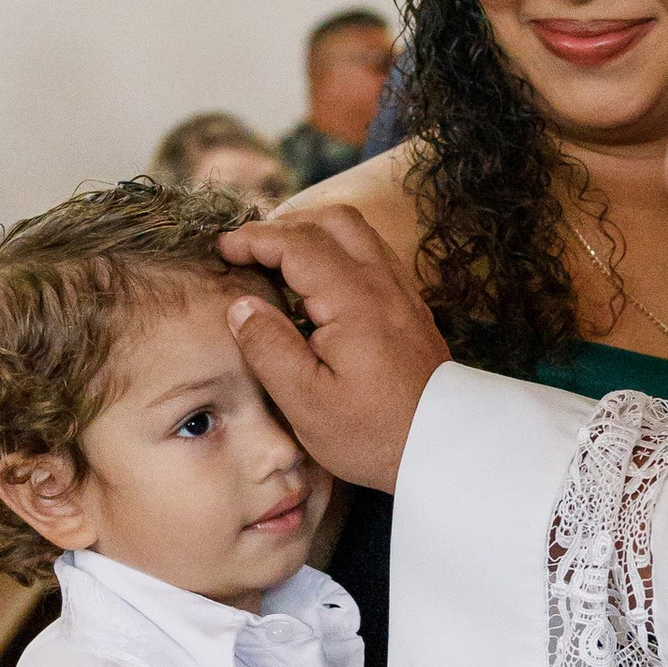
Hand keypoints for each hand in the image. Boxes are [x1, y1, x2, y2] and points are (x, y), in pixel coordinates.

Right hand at [218, 204, 450, 489]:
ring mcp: (402, 291)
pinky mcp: (411, 306)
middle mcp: (383, 284)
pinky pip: (374, 253)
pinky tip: (321, 280)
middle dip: (285, 224)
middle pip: (333, 221)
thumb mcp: (306, 404)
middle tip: (250, 248)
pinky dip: (340, 249)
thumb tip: (242, 307)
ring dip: (315, 231)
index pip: (298, 244)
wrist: (444, 446)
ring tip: (280, 257)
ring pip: (358, 232)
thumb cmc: (373, 433)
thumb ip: (270, 349)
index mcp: (354, 301)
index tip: (224, 248)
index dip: (255, 238)